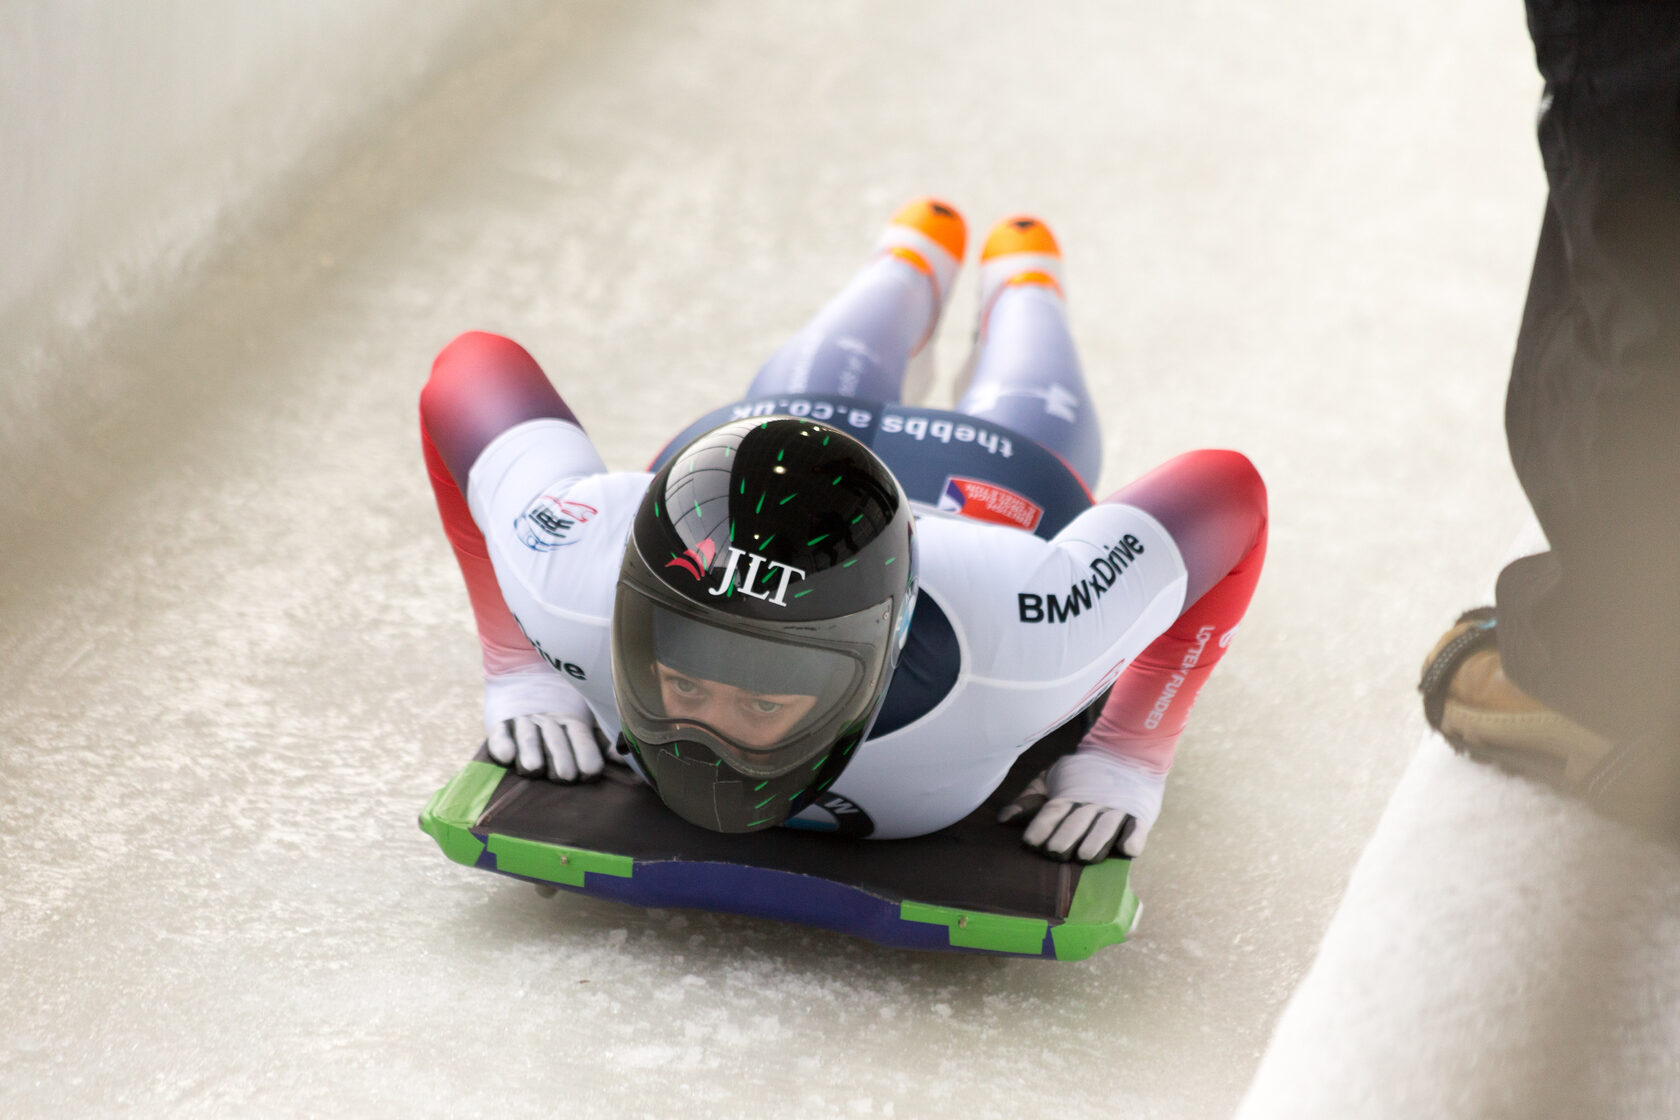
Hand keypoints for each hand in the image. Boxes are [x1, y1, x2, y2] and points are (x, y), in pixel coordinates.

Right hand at [482, 665, 602, 782]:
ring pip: (528, 738)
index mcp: (574, 719)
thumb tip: (623, 757)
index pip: (582, 739)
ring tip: (533, 767)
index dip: (586, 755)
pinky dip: (501, 743)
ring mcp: (523, 719)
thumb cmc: (565, 699)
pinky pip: (499, 732)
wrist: (525, 662)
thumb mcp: (587, 712)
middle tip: (565, 775)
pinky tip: (505, 755)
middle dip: (560, 759)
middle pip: (555, 742)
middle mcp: (548, 720)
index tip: (590, 771)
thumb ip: (603, 738)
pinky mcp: (499, 718)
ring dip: (531, 752)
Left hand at [997, 750, 1165, 861]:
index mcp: (1068, 795)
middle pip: (1078, 821)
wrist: (1126, 751)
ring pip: (1106, 827)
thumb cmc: (1081, 775)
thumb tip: (1002, 819)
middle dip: (1066, 837)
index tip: (1030, 842)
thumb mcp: (1051, 780)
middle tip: (1054, 853)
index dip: (1042, 826)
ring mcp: (1117, 808)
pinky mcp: (1140, 814)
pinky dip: (1134, 837)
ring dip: (1096, 841)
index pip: (1053, 812)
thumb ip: (1029, 800)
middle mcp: (1092, 802)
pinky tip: (1127, 849)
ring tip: (1086, 856)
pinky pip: (1137, 827)